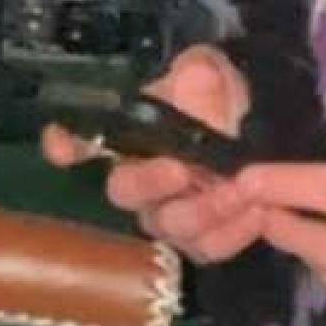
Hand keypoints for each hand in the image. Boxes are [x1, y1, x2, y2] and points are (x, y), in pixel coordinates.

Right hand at [41, 46, 264, 265]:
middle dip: (152, 183)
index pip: (78, 140)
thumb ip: (198, 77)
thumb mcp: (212, 77)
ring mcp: (168, 217)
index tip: (61, 147)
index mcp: (129, 138)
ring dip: (203, 211)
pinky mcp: (201, 241)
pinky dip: (232, 233)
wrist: (265, 132)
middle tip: (184, 170)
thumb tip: (193, 80)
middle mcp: (138, 184)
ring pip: (170, 227)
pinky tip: (255, 212)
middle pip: (125, 192)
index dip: (66, 144)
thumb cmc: (224, 102)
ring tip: (238, 190)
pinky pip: (208, 248)